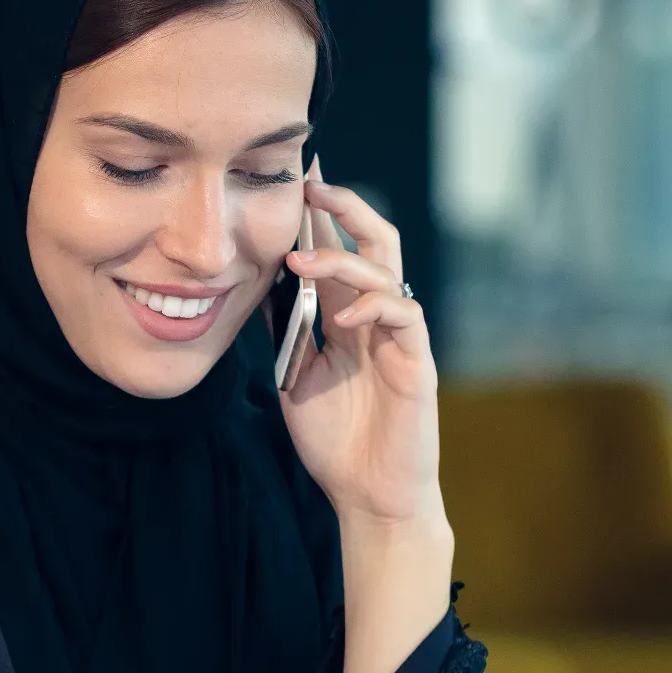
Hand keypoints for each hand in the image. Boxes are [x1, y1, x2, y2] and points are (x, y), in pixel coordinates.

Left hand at [278, 162, 440, 527]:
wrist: (366, 493)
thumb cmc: (333, 436)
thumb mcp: (294, 372)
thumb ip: (285, 327)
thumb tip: (253, 282)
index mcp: (348, 316)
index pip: (339, 250)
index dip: (320, 215)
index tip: (293, 178)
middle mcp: (377, 318)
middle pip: (375, 243)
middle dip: (345, 208)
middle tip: (311, 182)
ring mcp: (400, 338)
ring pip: (387, 273)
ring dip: (343, 259)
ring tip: (301, 259)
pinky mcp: (417, 364)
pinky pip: (406, 319)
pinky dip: (377, 307)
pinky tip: (347, 313)